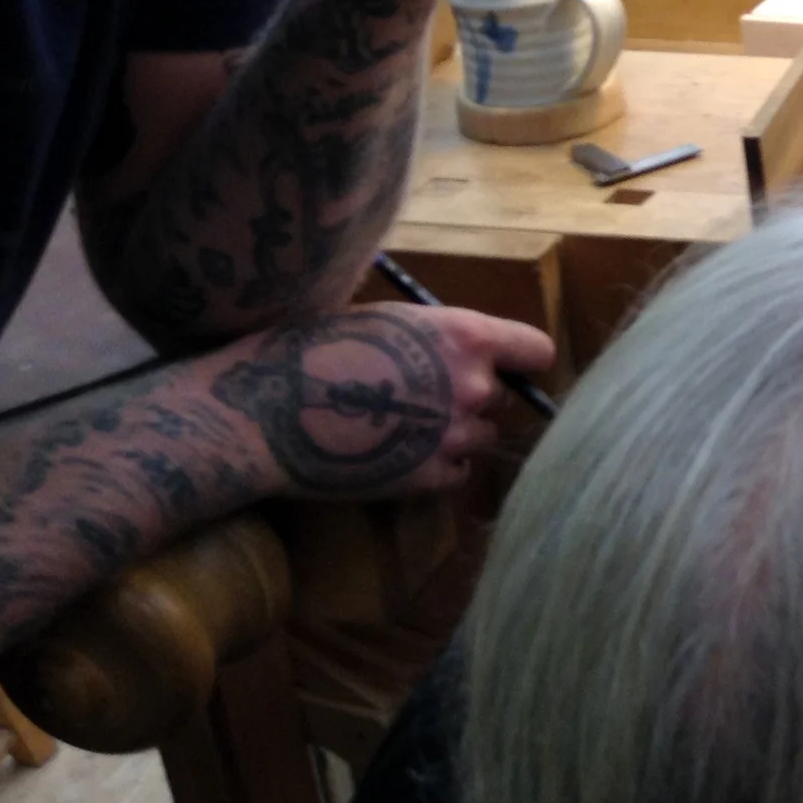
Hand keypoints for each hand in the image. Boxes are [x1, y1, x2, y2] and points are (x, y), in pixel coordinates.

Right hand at [208, 304, 555, 498]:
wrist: (265, 410)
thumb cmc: (316, 348)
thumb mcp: (389, 321)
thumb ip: (440, 339)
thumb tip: (470, 352)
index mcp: (467, 337)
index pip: (537, 352)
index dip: (521, 361)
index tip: (507, 367)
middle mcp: (474, 388)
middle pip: (505, 399)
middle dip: (475, 399)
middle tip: (426, 398)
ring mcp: (455, 438)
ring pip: (480, 439)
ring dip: (455, 436)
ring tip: (402, 427)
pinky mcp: (431, 481)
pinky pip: (455, 474)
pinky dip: (435, 468)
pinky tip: (394, 453)